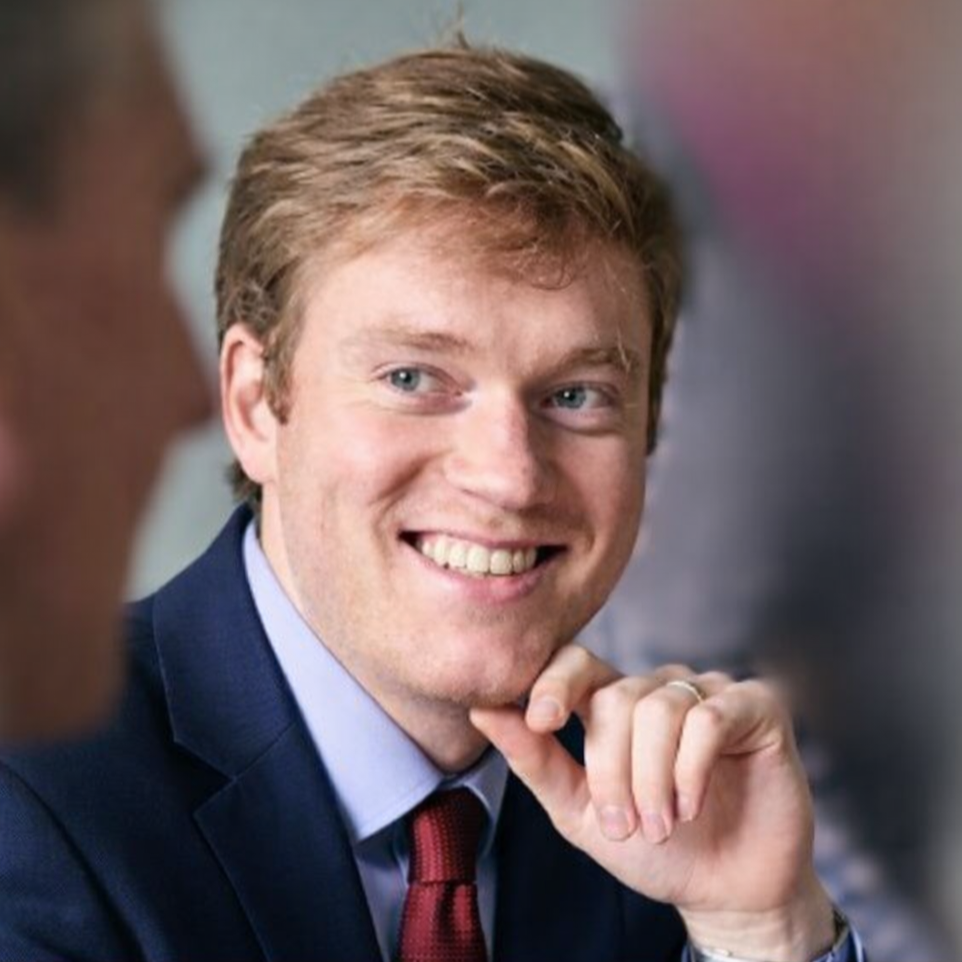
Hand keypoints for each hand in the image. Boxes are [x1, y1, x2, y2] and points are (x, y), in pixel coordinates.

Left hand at [470, 645, 835, 960]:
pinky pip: (709, 719)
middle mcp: (658, 688)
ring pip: (659, 708)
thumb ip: (534, 759)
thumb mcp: (578, 810)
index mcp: (613, 703)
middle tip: (625, 824)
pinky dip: (692, 769)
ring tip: (664, 824)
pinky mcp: (754, 707)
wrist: (726, 892)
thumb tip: (481, 709)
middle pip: (615, 697)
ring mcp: (707, 692)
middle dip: (612, 770)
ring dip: (653, 779)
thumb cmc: (652, 848)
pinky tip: (693, 803)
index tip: (541, 720)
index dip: (554, 682)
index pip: (576, 663)